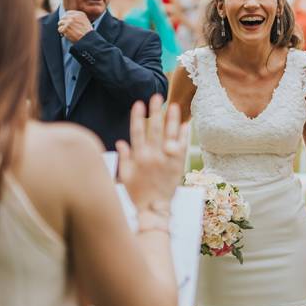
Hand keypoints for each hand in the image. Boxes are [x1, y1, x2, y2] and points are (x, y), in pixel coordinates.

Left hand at [58, 10, 93, 42]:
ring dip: (62, 28)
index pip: (68, 13)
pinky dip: (62, 33)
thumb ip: (78, 18)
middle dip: (64, 23)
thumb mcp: (85, 22)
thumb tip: (68, 18)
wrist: (88, 40)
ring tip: (67, 32)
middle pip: (63, 17)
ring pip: (60, 23)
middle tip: (66, 29)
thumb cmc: (87, 33)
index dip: (67, 18)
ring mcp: (69, 22)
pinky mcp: (65, 28)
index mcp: (80, 14)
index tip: (68, 23)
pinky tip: (66, 35)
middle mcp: (74, 17)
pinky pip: (60, 29)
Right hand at [116, 96, 187, 211]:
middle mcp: (152, 156)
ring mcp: (166, 160)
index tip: (139, 103)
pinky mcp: (178, 165)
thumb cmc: (137, 194)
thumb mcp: (125, 176)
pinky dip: (183, 135)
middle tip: (157, 96)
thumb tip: (120, 142)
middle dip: (156, 111)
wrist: (153, 209)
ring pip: (170, 134)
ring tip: (174, 105)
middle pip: (154, 128)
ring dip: (172, 119)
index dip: (137, 117)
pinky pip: (181, 146)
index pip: (137, 132)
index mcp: (138, 157)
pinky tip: (185, 124)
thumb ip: (124, 158)